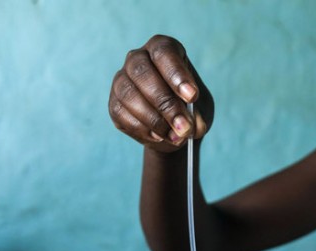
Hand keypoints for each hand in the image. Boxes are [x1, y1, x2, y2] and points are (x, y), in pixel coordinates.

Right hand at [109, 35, 213, 151]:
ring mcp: (121, 80)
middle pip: (142, 72)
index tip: (192, 97)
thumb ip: (197, 116)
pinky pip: (122, 114)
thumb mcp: (201, 110)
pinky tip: (160, 137)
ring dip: (154, 119)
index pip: (163, 52)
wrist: (174, 130)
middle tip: (184, 126)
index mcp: (162, 49)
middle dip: (165, 102)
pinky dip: (143, 129)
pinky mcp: (114, 103)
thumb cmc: (190, 110)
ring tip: (175, 136)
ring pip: (129, 94)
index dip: (177, 74)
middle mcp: (138, 58)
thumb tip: (188, 127)